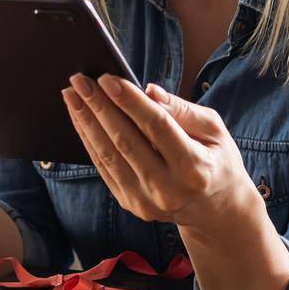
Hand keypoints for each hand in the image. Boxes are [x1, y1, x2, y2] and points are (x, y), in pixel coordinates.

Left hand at [60, 73, 259, 236]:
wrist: (216, 211)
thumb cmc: (217, 161)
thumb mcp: (215, 131)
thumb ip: (184, 110)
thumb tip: (149, 91)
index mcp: (194, 167)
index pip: (156, 127)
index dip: (130, 101)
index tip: (107, 78)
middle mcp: (168, 189)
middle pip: (125, 141)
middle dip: (98, 107)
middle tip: (79, 80)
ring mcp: (146, 201)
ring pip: (108, 156)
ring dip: (86, 123)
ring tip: (71, 95)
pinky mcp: (132, 204)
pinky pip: (104, 169)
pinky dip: (89, 142)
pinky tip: (80, 119)